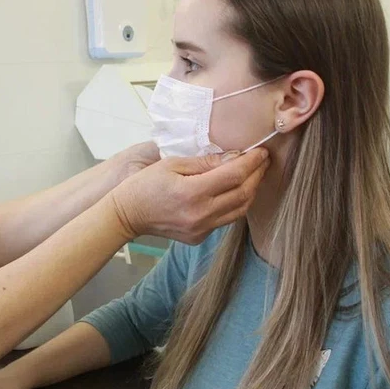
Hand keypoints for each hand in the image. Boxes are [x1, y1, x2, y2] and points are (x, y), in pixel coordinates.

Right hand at [107, 149, 269, 244]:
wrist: (127, 215)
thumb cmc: (145, 184)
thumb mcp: (172, 164)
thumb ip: (205, 162)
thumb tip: (234, 157)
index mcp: (193, 192)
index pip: (235, 175)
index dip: (253, 161)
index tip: (262, 151)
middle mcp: (201, 214)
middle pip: (243, 194)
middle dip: (257, 175)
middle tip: (262, 161)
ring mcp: (202, 229)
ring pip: (240, 210)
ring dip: (251, 191)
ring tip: (253, 175)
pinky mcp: (200, 237)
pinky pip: (226, 219)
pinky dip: (235, 203)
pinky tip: (232, 191)